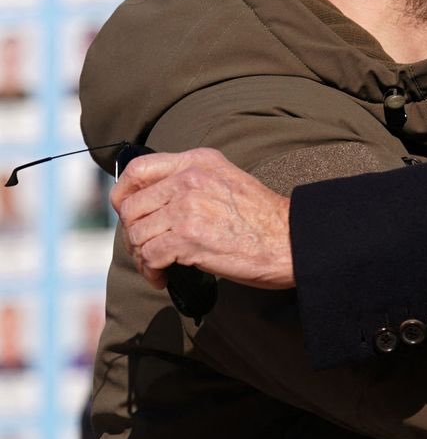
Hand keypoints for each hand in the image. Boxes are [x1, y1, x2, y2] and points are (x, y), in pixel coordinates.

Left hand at [110, 147, 294, 290]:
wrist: (290, 240)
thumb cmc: (262, 219)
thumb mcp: (228, 181)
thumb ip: (192, 182)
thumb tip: (152, 203)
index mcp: (199, 161)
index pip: (139, 170)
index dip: (124, 195)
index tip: (128, 214)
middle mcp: (190, 178)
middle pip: (133, 208)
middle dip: (134, 235)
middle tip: (148, 251)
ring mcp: (188, 206)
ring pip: (138, 234)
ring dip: (143, 257)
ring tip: (158, 267)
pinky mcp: (188, 237)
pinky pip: (150, 256)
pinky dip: (152, 272)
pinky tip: (164, 277)